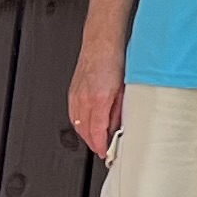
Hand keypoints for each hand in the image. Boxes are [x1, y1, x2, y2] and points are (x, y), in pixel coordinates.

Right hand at [66, 35, 125, 157]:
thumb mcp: (124, 89)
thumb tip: (118, 126)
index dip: (101, 146)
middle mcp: (84, 100)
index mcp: (99, 100)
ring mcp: (76, 96)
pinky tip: (87, 125)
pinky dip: (80, 124)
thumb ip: (119, 110)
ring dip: (86, 135)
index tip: (106, 154)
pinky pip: (74, 114)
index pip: (97, 132)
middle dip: (94, 143)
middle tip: (104, 150)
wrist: (101, 42)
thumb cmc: (114, 60)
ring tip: (97, 140)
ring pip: (78, 124)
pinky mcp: (72, 92)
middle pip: (85, 131)